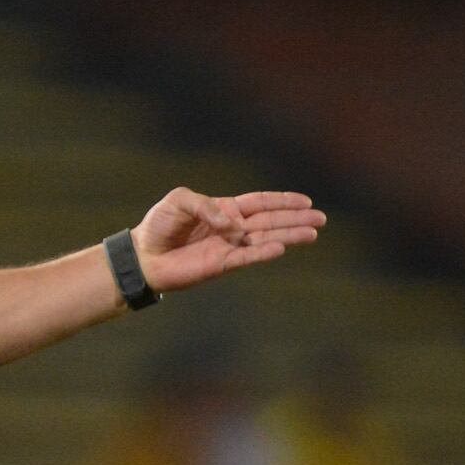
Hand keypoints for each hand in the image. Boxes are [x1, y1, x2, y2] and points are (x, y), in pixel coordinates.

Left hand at [132, 187, 324, 293]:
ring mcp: (229, 246)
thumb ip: (205, 205)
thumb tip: (231, 223)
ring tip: (313, 233)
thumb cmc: (158, 225)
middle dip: (295, 219)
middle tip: (321, 219)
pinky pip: (247, 257)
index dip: (282, 201)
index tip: (306, 201)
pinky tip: (282, 248)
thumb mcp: (179, 200)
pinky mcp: (221, 264)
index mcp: (224, 209)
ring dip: (288, 236)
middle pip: (270, 220)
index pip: (260, 202)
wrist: (143, 255)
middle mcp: (231, 228)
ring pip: (265, 238)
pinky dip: (264, 252)